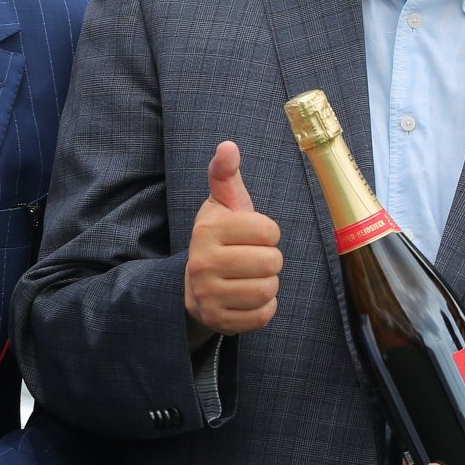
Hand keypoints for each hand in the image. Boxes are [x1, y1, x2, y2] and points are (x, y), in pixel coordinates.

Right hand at [184, 142, 281, 343]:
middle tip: (252, 260)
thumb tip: (228, 145)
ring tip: (249, 278)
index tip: (250, 236)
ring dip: (268, 284)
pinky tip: (246, 297)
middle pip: (272, 262)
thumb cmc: (219, 237)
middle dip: (270, 261)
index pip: (269, 230)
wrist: (192, 283)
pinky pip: (263, 315)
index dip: (268, 233)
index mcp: (208, 229)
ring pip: (268, 289)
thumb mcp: (221, 204)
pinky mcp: (217, 319)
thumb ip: (225, 174)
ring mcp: (207, 293)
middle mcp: (202, 262)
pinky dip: (263, 308)